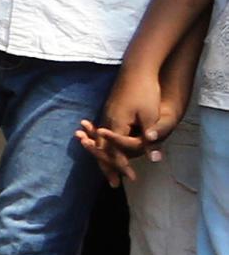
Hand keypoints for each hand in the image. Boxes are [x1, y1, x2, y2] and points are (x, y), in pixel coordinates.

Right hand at [88, 59, 186, 173]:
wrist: (137, 70)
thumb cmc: (144, 92)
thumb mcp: (150, 116)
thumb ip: (149, 138)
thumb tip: (153, 158)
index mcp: (116, 124)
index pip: (115, 152)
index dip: (121, 167)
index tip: (129, 180)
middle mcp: (107, 121)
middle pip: (102, 150)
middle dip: (107, 168)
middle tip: (113, 184)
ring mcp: (107, 115)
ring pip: (100, 142)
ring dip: (103, 157)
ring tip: (107, 172)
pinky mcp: (110, 111)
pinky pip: (102, 135)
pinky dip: (102, 145)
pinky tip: (105, 149)